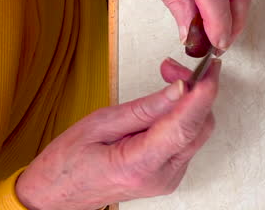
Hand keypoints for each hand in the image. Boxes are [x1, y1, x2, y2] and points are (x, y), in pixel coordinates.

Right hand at [15, 58, 219, 209]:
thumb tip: (180, 88)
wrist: (55, 196)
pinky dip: (183, 116)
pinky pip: (187, 139)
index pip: (184, 127)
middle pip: (199, 127)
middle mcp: (161, 176)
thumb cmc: (67, 163)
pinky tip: (166, 103)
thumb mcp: (100, 124)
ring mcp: (169, 178)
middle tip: (172, 68)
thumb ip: (145, 108)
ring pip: (197, 132)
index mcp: (140, 166)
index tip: (209, 71)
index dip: (202, 95)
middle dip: (194, 91)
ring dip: (190, 102)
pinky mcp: (171, 173)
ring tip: (167, 78)